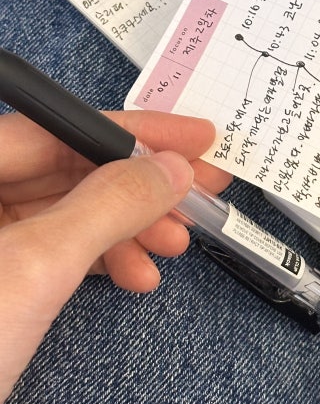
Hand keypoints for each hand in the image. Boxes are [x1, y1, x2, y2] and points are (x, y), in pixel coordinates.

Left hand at [0, 109, 230, 403]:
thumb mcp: (37, 268)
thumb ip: (108, 205)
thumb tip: (165, 169)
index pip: (58, 127)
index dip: (135, 132)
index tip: (191, 139)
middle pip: (67, 168)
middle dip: (139, 187)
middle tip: (198, 191)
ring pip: (67, 210)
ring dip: (128, 227)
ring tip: (172, 246)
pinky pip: (56, 248)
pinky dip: (102, 258)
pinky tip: (135, 276)